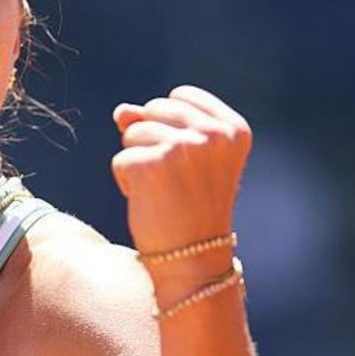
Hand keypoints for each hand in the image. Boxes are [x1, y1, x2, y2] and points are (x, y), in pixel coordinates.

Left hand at [111, 85, 252, 282]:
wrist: (192, 260)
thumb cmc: (188, 207)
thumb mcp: (183, 158)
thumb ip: (156, 124)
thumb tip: (122, 111)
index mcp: (234, 128)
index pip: (180, 95)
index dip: (170, 125)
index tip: (188, 162)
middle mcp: (214, 134)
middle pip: (153, 109)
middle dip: (150, 141)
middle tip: (174, 180)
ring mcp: (184, 147)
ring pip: (132, 131)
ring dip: (137, 160)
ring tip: (163, 190)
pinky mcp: (153, 164)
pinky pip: (120, 159)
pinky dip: (126, 180)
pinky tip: (149, 201)